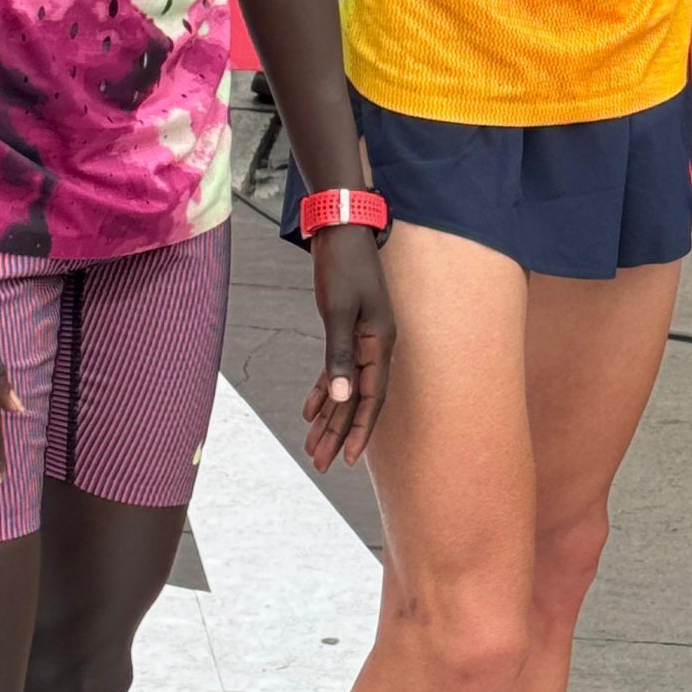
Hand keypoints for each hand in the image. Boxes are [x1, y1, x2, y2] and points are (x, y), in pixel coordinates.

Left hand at [302, 225, 394, 470]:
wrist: (341, 229)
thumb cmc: (342, 266)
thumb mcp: (338, 312)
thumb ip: (340, 357)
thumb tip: (342, 399)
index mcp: (381, 343)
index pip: (372, 397)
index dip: (359, 429)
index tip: (347, 459)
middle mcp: (377, 345)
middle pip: (358, 398)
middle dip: (338, 432)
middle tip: (320, 463)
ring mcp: (364, 338)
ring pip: (347, 387)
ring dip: (330, 416)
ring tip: (313, 446)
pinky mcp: (348, 328)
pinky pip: (338, 368)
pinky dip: (324, 389)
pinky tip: (310, 410)